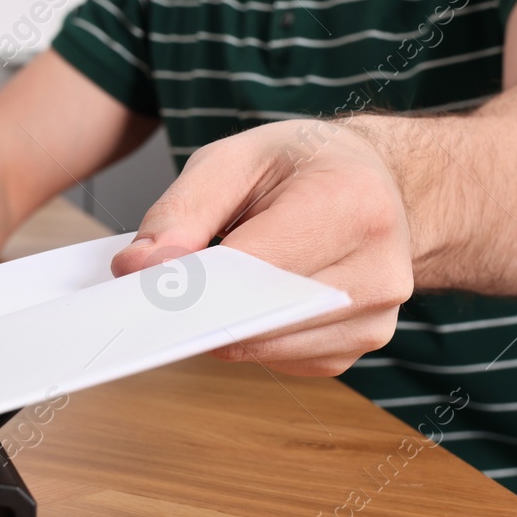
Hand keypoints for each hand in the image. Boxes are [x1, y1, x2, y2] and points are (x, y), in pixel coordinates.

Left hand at [111, 119, 414, 375]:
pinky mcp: (358, 345)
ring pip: (264, 347)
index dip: (191, 279)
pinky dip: (252, 334)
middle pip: (260, 315)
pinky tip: (250, 298)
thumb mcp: (235, 159)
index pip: (256, 265)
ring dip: (223, 322)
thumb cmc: (306, 165)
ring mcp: (375, 317)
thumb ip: (181, 211)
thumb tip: (136, 270)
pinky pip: (281, 357)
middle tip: (154, 290)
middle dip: (199, 306)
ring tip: (215, 280)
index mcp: (354, 203)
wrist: (380, 183)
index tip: (141, 284)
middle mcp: (377, 269)